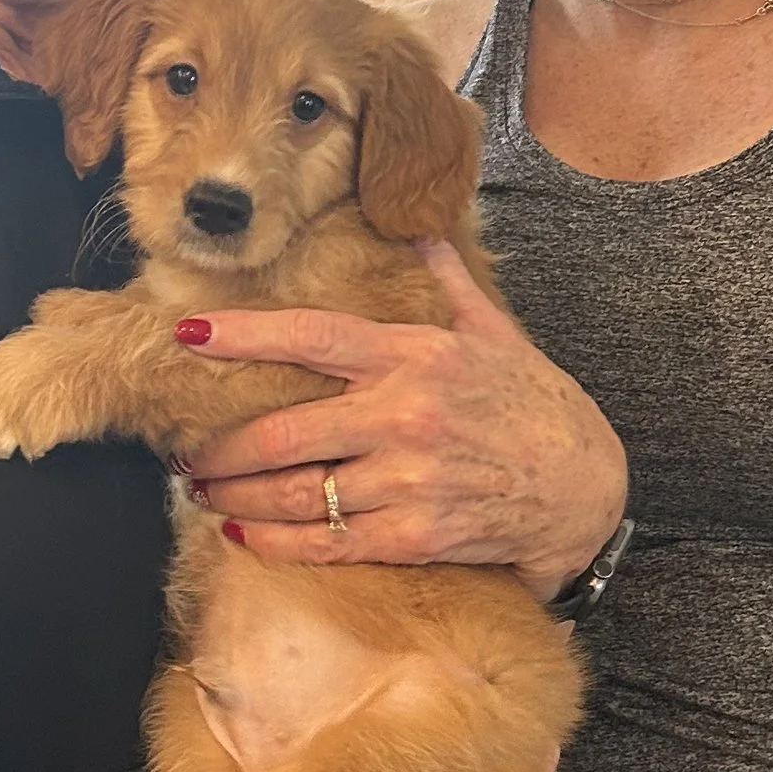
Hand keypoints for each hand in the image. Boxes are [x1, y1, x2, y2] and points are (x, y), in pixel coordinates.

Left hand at [180, 243, 625, 592]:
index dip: (243, 336)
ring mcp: (408, 480)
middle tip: (184, 452)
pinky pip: (327, 542)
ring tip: (202, 492)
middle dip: (219, 447)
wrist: (588, 487)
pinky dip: (276, 541)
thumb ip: (446, 282)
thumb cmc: (535, 404)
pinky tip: (245, 533)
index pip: (312, 337)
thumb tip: (418, 229)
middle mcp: (404, 415)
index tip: (188, 334)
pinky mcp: (417, 534)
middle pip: (284, 432)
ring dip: (235, 496)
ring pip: (295, 494)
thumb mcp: (496, 333)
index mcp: (414, 356)